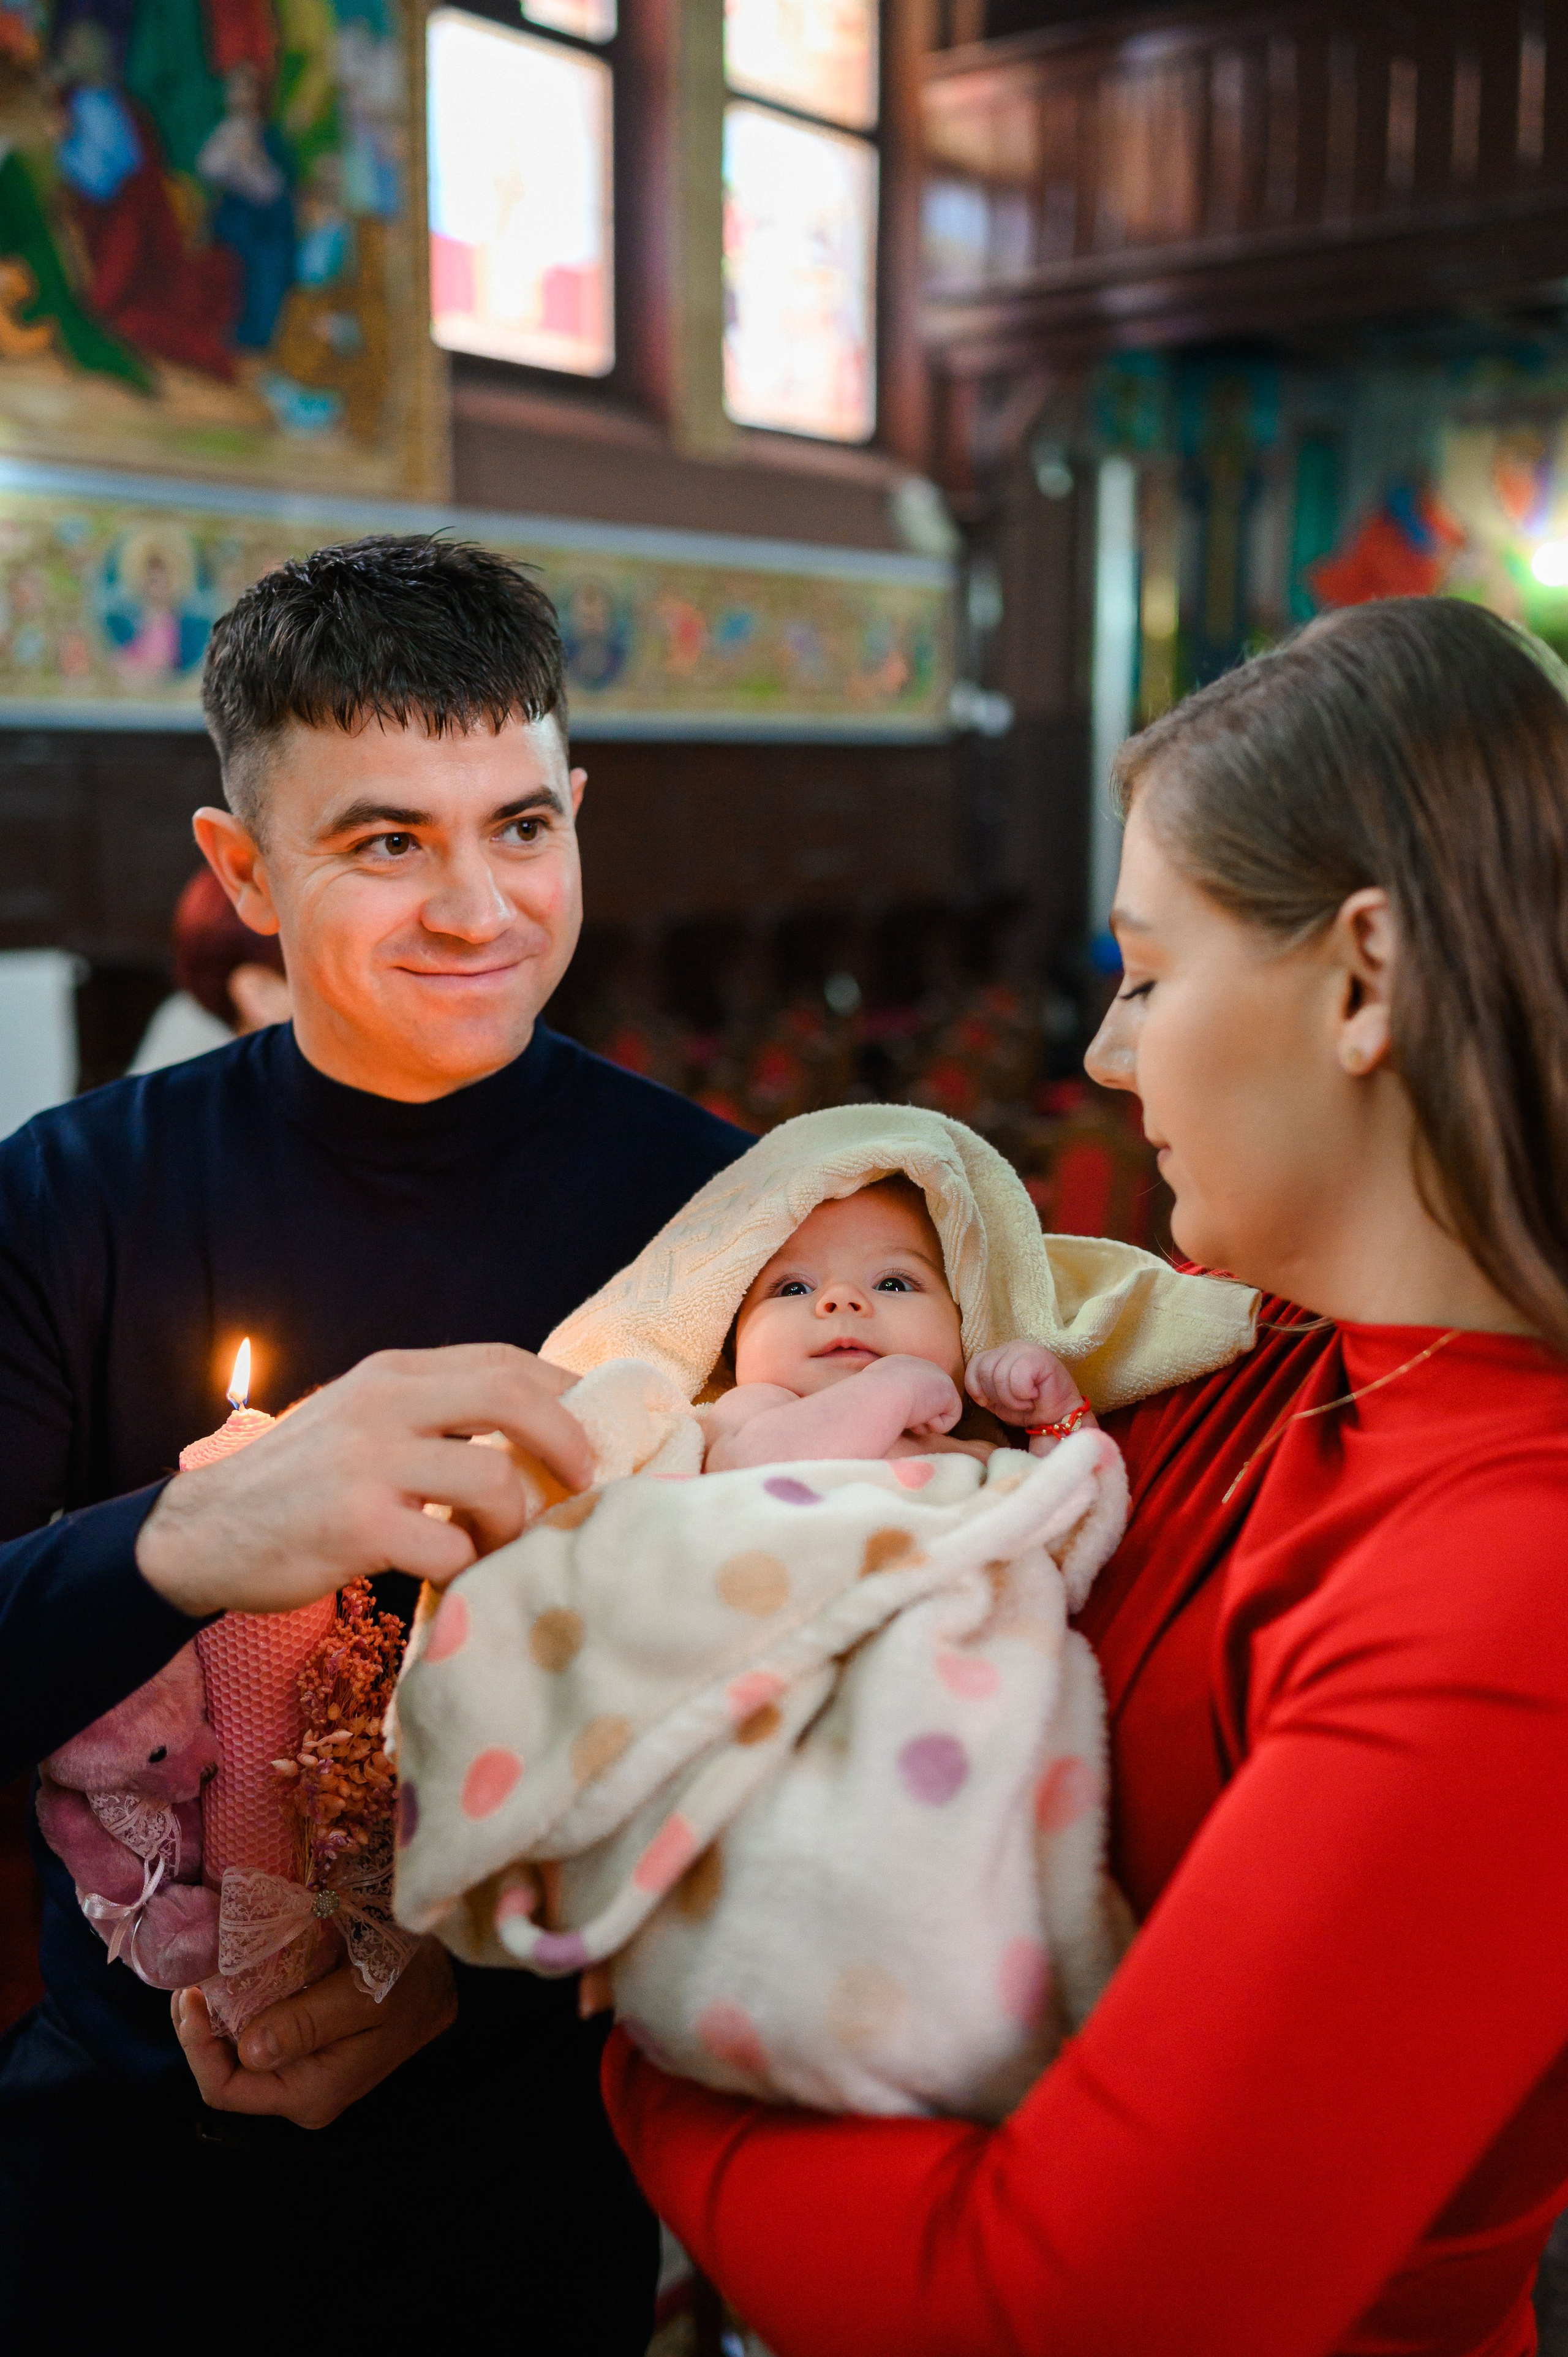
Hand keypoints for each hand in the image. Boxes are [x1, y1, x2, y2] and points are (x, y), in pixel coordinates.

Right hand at [137, 1343, 593, 1616]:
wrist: (203, 1533)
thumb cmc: (299, 1483)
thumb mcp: (361, 1420)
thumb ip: (431, 1413)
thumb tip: (535, 1428)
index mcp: (392, 1373)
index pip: (503, 1360)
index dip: (565, 1393)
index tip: (596, 1430)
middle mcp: (384, 1404)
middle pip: (512, 1397)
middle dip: (568, 1441)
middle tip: (585, 1482)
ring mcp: (368, 1463)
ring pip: (493, 1481)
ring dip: (514, 1523)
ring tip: (496, 1544)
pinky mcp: (355, 1525)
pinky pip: (450, 1548)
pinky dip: (467, 1568)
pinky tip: (451, 1573)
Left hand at [173, 1937, 457, 2130]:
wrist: (445, 1976)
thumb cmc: (410, 1982)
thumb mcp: (364, 1997)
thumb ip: (308, 2024)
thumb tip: (249, 2050)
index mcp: (309, 2093)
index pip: (226, 2089)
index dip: (196, 2047)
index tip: (191, 1993)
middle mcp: (301, 2093)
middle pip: (226, 2071)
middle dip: (202, 2026)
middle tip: (193, 1974)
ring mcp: (303, 2072)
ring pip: (239, 2051)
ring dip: (219, 2014)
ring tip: (209, 1970)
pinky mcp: (308, 2047)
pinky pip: (260, 2033)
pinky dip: (242, 2005)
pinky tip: (240, 1975)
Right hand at [867, 1354, 962, 1437]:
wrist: (881, 1396)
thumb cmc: (869, 1399)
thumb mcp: (872, 1391)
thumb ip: (884, 1394)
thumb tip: (880, 1408)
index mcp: (900, 1364)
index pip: (910, 1390)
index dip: (903, 1406)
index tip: (891, 1410)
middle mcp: (921, 1366)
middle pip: (925, 1400)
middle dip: (916, 1414)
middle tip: (901, 1414)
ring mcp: (938, 1377)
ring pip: (935, 1411)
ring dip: (923, 1422)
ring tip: (909, 1415)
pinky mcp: (949, 1392)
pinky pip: (948, 1419)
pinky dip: (935, 1426)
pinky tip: (921, 1417)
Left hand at [966, 1341, 1086, 1427]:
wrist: (1058, 1416)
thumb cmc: (1029, 1407)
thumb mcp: (998, 1400)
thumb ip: (983, 1390)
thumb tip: (977, 1392)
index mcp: (1000, 1354)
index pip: (975, 1364)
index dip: (975, 1387)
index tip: (987, 1403)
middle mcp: (1011, 1347)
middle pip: (985, 1370)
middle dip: (996, 1396)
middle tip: (1015, 1403)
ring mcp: (1026, 1349)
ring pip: (1000, 1375)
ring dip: (1011, 1398)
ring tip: (1026, 1401)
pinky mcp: (1040, 1356)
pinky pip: (1018, 1377)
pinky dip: (1022, 1393)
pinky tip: (1034, 1394)